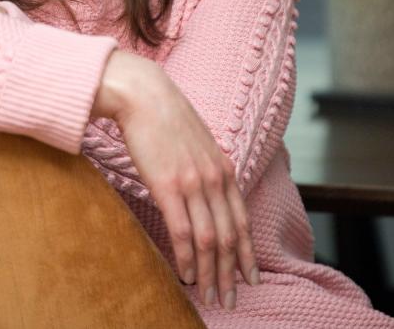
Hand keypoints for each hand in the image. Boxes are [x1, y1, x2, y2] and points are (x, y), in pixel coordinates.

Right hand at [94, 51, 258, 309]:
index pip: (242, 221)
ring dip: (210, 272)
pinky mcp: (168, 187)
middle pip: (229, 236)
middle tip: (229, 298)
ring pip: (210, 240)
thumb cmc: (165, 118)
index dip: (247, 253)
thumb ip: (208, 169)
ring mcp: (193, 183)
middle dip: (231, 273)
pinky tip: (186, 274)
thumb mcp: (198, 144)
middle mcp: (214, 178)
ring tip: (209, 295)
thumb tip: (208, 194)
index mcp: (224, 169)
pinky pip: (183, 231)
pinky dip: (187, 257)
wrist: (143, 95)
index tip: (250, 278)